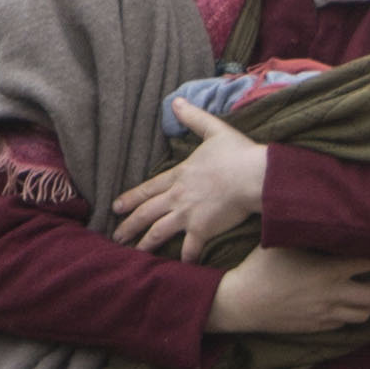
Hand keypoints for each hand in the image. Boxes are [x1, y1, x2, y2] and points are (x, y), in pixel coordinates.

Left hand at [110, 115, 271, 259]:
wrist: (253, 175)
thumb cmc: (237, 153)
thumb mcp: (214, 130)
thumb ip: (194, 118)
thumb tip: (177, 102)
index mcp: (179, 175)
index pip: (149, 189)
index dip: (131, 198)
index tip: (116, 207)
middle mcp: (178, 197)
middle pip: (147, 213)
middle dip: (129, 225)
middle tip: (116, 236)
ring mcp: (188, 214)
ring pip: (159, 231)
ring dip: (145, 243)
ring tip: (134, 252)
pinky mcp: (203, 229)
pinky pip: (190, 248)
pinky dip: (184, 258)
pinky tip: (179, 266)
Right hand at [208, 245, 369, 340]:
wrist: (239, 304)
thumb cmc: (258, 267)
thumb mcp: (284, 242)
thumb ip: (308, 231)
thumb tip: (323, 211)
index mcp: (328, 271)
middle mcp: (333, 295)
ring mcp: (325, 314)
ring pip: (365, 313)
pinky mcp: (316, 327)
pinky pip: (346, 323)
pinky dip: (357, 314)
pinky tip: (358, 306)